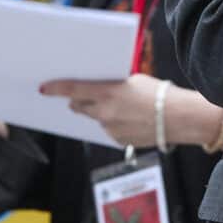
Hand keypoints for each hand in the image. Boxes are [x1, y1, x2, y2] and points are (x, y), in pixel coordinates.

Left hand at [42, 74, 164, 148]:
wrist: (179, 117)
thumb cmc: (159, 93)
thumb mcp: (133, 81)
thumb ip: (112, 86)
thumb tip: (99, 90)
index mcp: (107, 93)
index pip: (73, 90)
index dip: (56, 88)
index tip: (44, 88)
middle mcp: (104, 113)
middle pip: (79, 107)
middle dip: (79, 101)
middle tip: (84, 96)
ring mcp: (110, 129)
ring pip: (95, 119)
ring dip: (101, 113)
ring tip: (122, 107)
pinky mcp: (118, 141)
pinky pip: (109, 130)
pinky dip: (114, 124)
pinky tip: (131, 119)